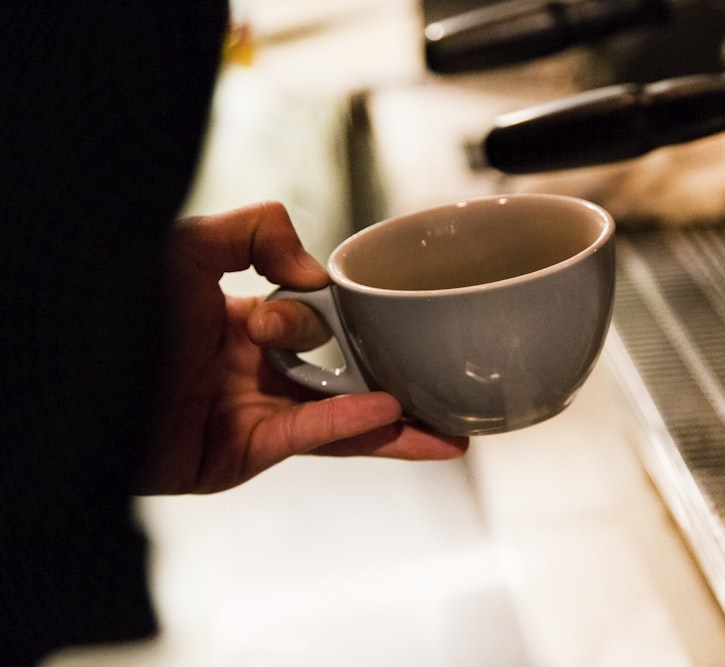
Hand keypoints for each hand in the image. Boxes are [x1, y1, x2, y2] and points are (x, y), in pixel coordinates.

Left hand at [140, 201, 467, 494]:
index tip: (368, 306)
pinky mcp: (242, 453)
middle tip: (443, 382)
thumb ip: (255, 232)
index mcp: (238, 322)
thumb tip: (315, 271)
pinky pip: (307, 437)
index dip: (340, 312)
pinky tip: (393, 416)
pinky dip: (349, 426)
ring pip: (337, 418)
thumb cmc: (118, 313)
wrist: (66, 382)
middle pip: (339, 375)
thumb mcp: (188, 246)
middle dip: (394, 381)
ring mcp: (250, 414)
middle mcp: (250, 370)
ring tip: (449, 431)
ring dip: (395, 423)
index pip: (316, 318)